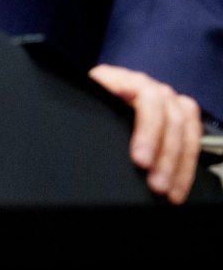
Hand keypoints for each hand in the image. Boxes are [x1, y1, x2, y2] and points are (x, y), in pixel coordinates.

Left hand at [89, 64, 201, 203]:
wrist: (80, 96)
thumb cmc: (76, 104)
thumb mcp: (77, 104)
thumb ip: (83, 116)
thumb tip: (80, 144)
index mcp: (116, 79)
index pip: (145, 100)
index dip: (147, 132)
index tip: (140, 160)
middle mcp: (144, 84)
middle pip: (168, 117)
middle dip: (164, 155)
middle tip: (155, 184)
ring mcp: (162, 97)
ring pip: (183, 127)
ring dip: (177, 163)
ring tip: (166, 190)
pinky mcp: (176, 112)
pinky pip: (191, 135)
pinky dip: (186, 163)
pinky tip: (178, 185)